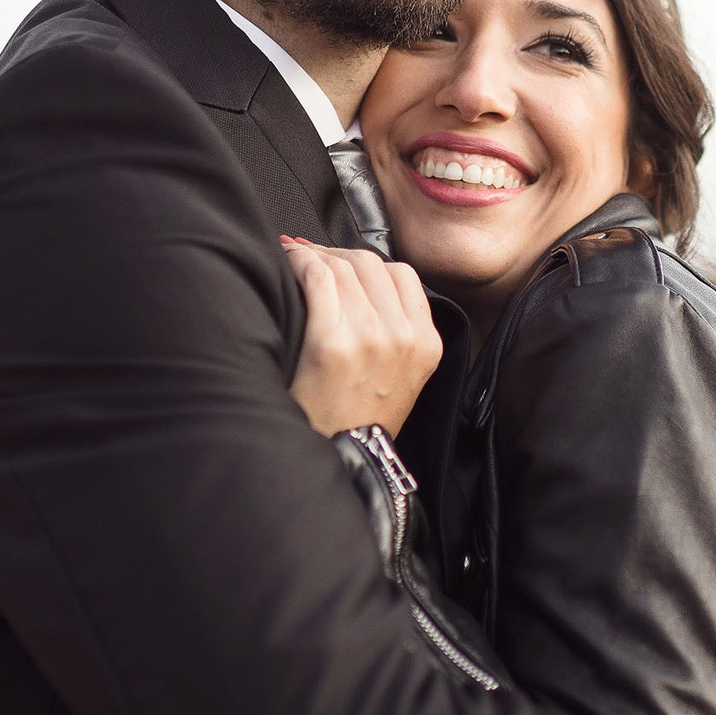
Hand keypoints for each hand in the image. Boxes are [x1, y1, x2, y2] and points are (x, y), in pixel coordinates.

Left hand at [281, 238, 441, 437]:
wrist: (340, 460)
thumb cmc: (360, 420)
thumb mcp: (404, 377)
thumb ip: (400, 330)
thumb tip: (363, 281)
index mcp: (425, 344)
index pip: (402, 275)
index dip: (367, 262)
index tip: (344, 262)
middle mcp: (402, 337)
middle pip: (370, 265)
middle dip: (338, 254)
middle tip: (315, 257)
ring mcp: (368, 339)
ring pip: (342, 267)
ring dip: (315, 255)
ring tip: (296, 258)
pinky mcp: (331, 342)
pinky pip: (318, 278)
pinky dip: (300, 262)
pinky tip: (289, 262)